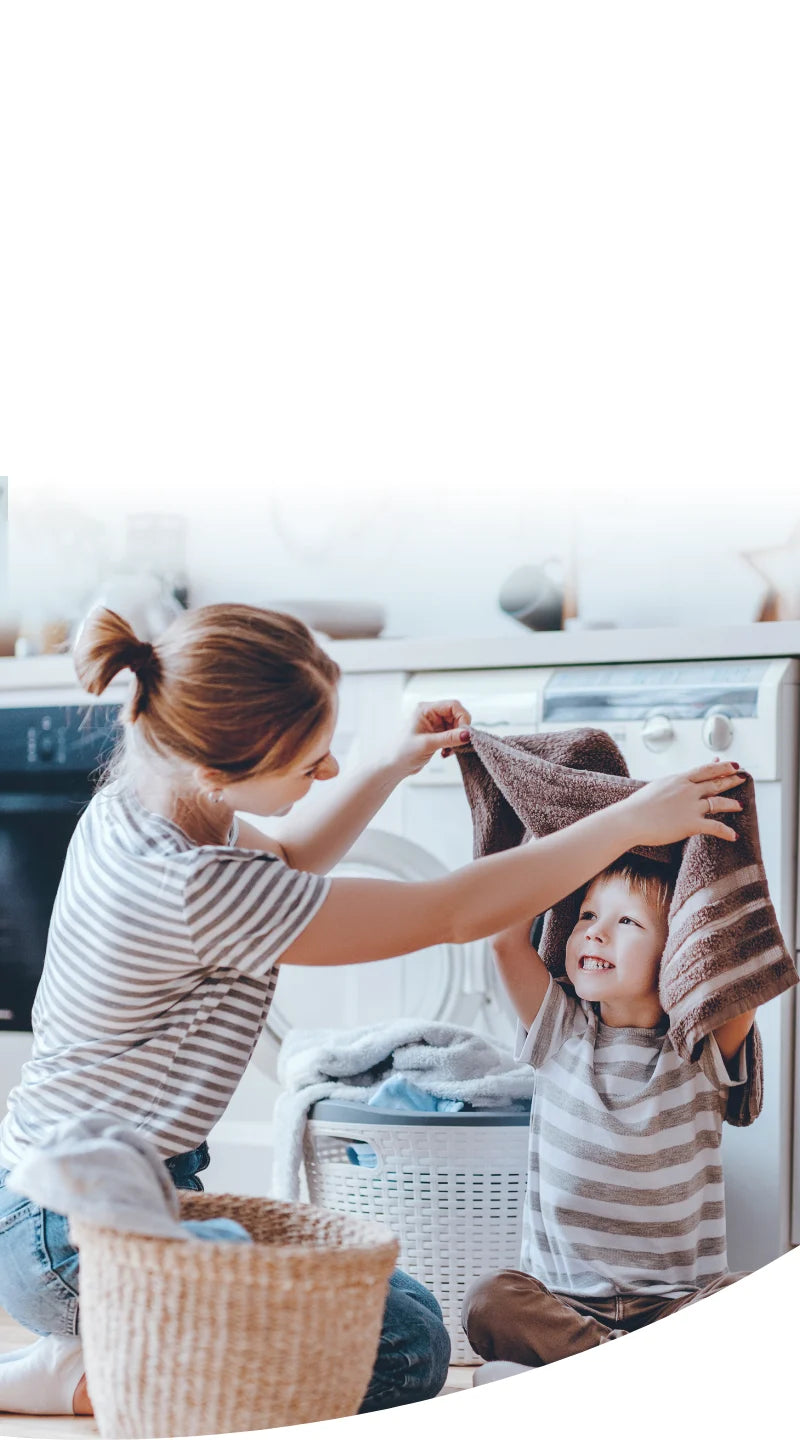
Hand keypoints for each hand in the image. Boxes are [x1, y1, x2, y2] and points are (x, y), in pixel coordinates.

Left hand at [390, 699, 471, 776]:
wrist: (393, 766)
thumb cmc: (402, 752)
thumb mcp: (427, 744)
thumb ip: (449, 738)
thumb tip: (467, 734)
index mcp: (426, 709)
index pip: (453, 705)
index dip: (462, 717)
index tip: (465, 733)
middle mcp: (431, 714)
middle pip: (457, 715)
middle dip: (460, 730)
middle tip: (458, 743)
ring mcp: (434, 725)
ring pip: (456, 727)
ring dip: (457, 739)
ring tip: (448, 751)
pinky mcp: (437, 735)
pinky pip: (453, 736)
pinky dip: (453, 744)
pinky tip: (445, 753)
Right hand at [620, 761, 744, 845]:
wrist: (630, 819)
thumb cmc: (637, 806)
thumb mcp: (656, 787)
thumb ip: (671, 784)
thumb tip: (676, 782)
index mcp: (678, 779)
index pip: (705, 770)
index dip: (721, 766)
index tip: (732, 764)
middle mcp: (688, 790)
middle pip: (715, 782)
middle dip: (731, 779)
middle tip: (742, 777)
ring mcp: (691, 806)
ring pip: (719, 802)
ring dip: (731, 803)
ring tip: (740, 805)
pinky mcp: (691, 823)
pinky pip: (714, 827)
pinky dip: (726, 832)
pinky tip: (734, 836)